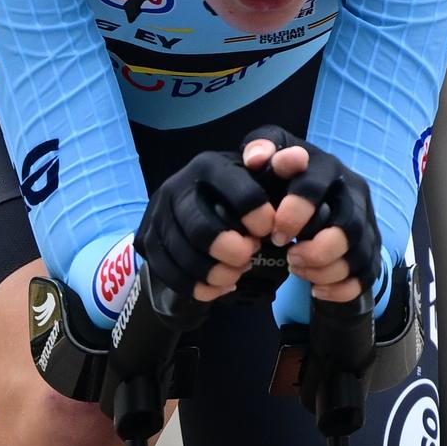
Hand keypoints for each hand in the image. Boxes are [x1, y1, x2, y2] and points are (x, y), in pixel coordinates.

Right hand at [136, 151, 278, 302]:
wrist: (196, 205)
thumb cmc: (238, 192)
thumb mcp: (261, 177)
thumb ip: (283, 169)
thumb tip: (299, 159)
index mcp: (208, 165)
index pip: (237, 191)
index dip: (258, 217)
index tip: (269, 231)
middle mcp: (176, 186)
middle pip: (201, 230)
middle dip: (231, 251)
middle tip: (249, 257)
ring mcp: (157, 214)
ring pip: (183, 256)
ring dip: (215, 272)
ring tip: (237, 273)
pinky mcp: (147, 240)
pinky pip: (169, 273)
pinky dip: (198, 286)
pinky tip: (219, 286)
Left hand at [241, 128, 380, 304]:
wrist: (312, 190)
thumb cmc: (285, 174)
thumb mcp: (270, 154)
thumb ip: (259, 148)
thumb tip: (255, 159)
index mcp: (326, 167)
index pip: (316, 186)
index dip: (295, 213)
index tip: (275, 232)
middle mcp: (353, 192)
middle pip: (350, 227)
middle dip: (318, 250)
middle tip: (290, 256)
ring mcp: (366, 221)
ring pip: (360, 255)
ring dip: (326, 270)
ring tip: (298, 269)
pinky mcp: (371, 246)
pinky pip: (368, 275)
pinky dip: (342, 288)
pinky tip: (316, 289)